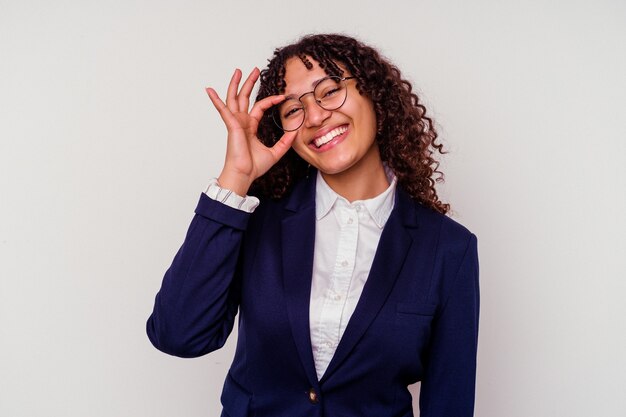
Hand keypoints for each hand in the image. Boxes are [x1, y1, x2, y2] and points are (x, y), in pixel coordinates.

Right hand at [206, 68, 296, 195]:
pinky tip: (209, 90)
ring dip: (236, 84)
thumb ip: (285, 142)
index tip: (282, 96)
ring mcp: (235, 123)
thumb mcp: (276, 152)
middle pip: (245, 98)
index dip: (270, 100)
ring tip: (238, 71)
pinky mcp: (232, 125)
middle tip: (255, 70)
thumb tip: (295, 132)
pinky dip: (216, 100)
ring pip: (234, 99)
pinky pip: (223, 110)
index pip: (259, 107)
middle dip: (250, 83)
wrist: (244, 174)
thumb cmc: (254, 167)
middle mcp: (241, 123)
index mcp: (250, 127)